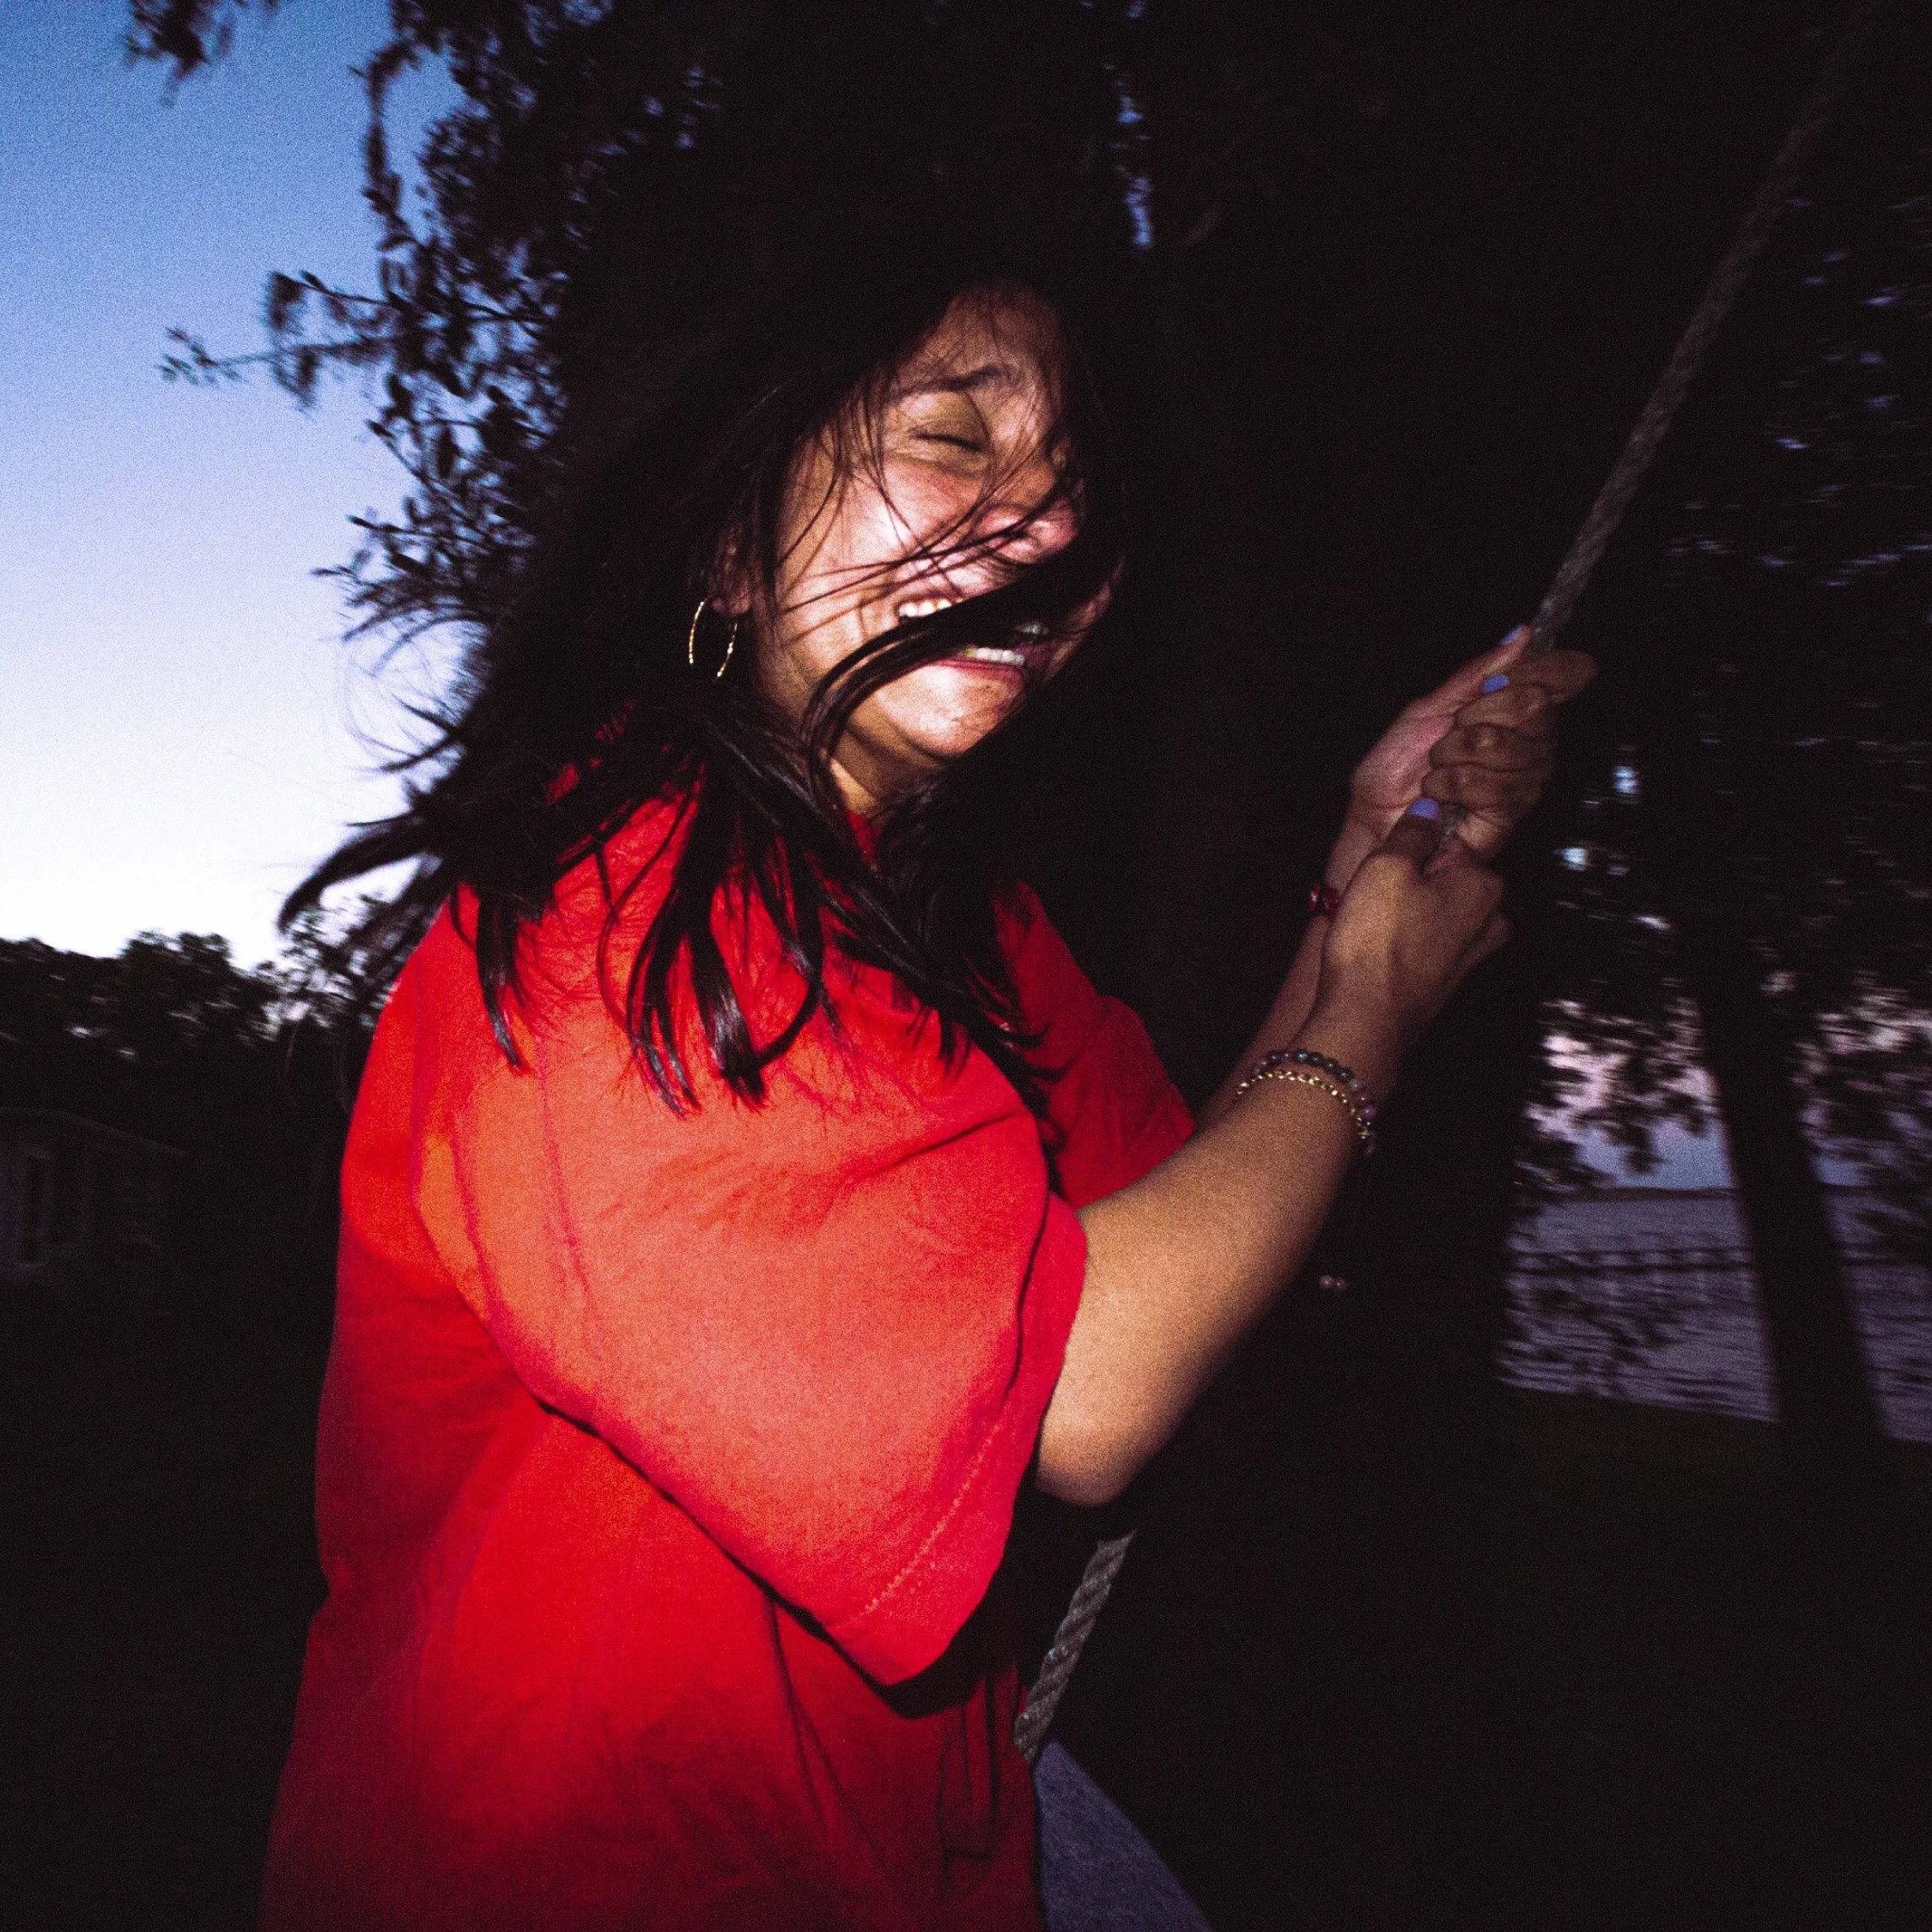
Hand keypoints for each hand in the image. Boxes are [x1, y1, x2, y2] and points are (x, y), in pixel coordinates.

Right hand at [1301, 803, 1510, 1096]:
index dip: (1413, 848)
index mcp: (1485, 885)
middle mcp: (1489, 921)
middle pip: (1446, 879)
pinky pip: (1427, 943)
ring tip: (1373, 923)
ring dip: (1405, 912)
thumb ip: (1412, 831)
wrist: (1365, 1018)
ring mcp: (1472, 955)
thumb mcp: (1387, 865)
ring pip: (1435, 912)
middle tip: (1376, 893)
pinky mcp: (1448, 981)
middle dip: (1412, 881)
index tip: (1389, 862)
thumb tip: (1429, 808)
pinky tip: (1378, 948)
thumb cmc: (1377, 944)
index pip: (1451, 842)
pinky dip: (1404, 940)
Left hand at [1331, 627, 1595, 879]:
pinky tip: (1439, 794)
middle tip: (1449, 733)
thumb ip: (1476, 674)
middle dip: (1474, 714)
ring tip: (1438, 768)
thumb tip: (1521, 636)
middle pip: (1534, 706)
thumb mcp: (1430, 706)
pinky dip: (1448, 784)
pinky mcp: (1508, 816)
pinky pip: (1489, 786)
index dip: (1538, 669)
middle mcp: (1534, 745)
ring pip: (1502, 744)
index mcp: (1520, 712)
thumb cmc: (1399, 764)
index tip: (1492, 681)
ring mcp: (1526, 781)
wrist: (1374, 814)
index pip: (1567, 675)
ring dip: (1452, 754)